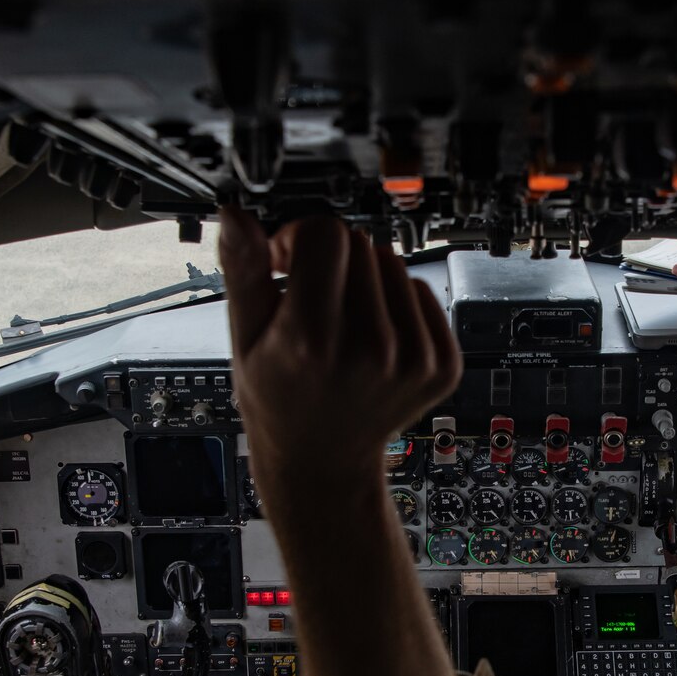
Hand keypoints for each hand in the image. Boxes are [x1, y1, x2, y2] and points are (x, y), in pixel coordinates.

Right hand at [219, 207, 460, 494]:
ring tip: (342, 323)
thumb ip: (244, 272)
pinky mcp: (440, 364)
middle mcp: (369, 349)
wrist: (323, 458)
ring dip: (366, 280)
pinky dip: (398, 304)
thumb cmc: (278, 398)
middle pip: (359, 243)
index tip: (286, 263)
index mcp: (312, 340)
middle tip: (312, 302)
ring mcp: (412, 359)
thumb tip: (236, 217)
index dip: (297, 239)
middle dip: (331, 261)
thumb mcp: (246, 337)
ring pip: (392, 263)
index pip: (323, 234)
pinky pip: (422, 291)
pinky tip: (373, 335)